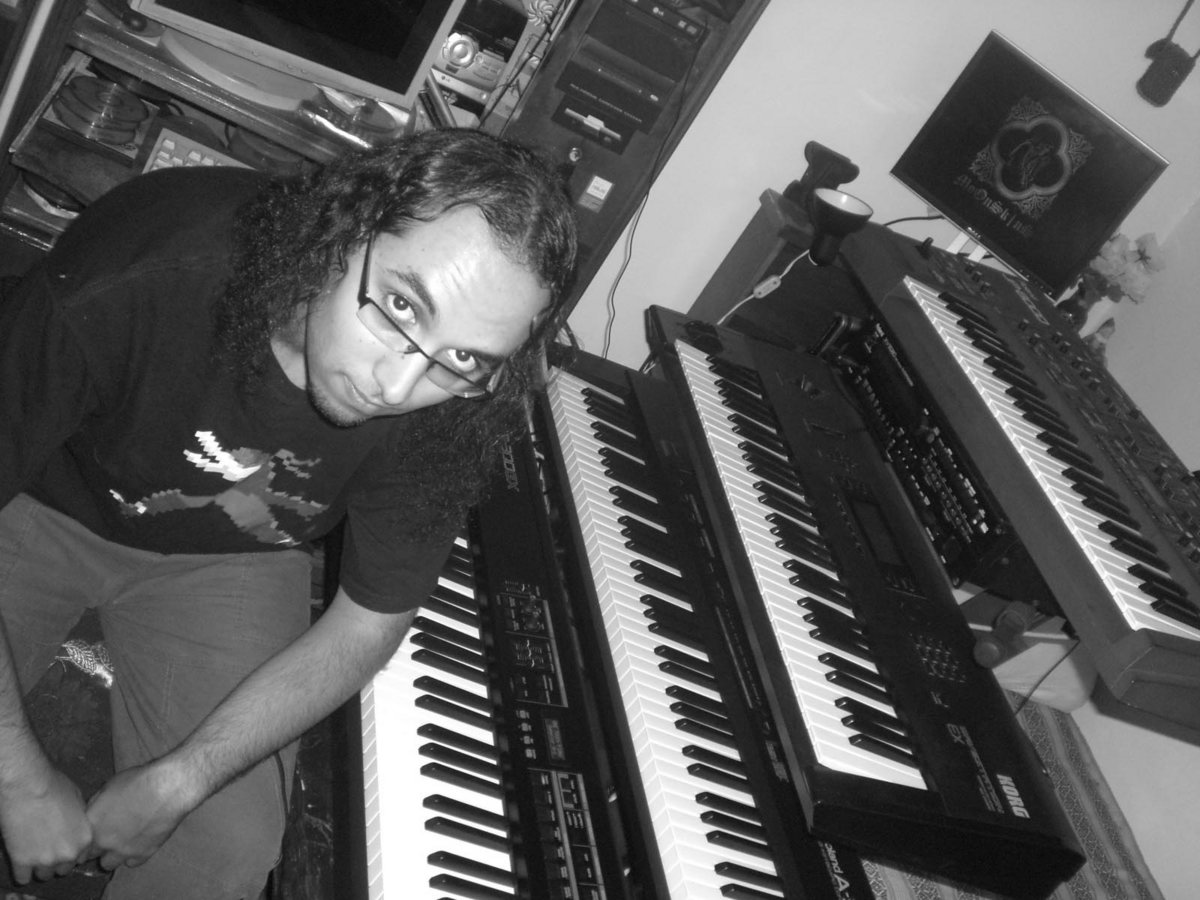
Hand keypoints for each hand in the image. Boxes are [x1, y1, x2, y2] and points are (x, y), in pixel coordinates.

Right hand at [0, 766, 91, 883]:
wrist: (28, 786)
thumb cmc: (55, 786)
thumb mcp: (78, 800)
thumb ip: (80, 819)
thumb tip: (77, 825)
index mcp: (85, 839)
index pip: (80, 857)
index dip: (71, 852)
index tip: (62, 847)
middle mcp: (68, 853)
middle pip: (63, 869)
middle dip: (57, 861)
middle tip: (47, 850)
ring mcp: (45, 859)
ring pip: (44, 876)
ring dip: (39, 867)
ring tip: (34, 854)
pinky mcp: (22, 861)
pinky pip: (23, 878)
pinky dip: (22, 872)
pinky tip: (21, 860)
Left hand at [85, 762, 192, 870]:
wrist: (168, 788)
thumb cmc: (138, 780)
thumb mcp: (109, 785)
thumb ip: (96, 804)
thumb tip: (91, 813)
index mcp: (91, 822)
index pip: (78, 842)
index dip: (84, 838)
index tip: (91, 834)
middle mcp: (103, 841)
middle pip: (90, 855)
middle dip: (96, 847)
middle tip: (107, 836)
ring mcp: (122, 850)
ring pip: (108, 864)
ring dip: (112, 854)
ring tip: (122, 842)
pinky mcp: (142, 854)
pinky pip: (131, 863)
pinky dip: (132, 855)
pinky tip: (138, 842)